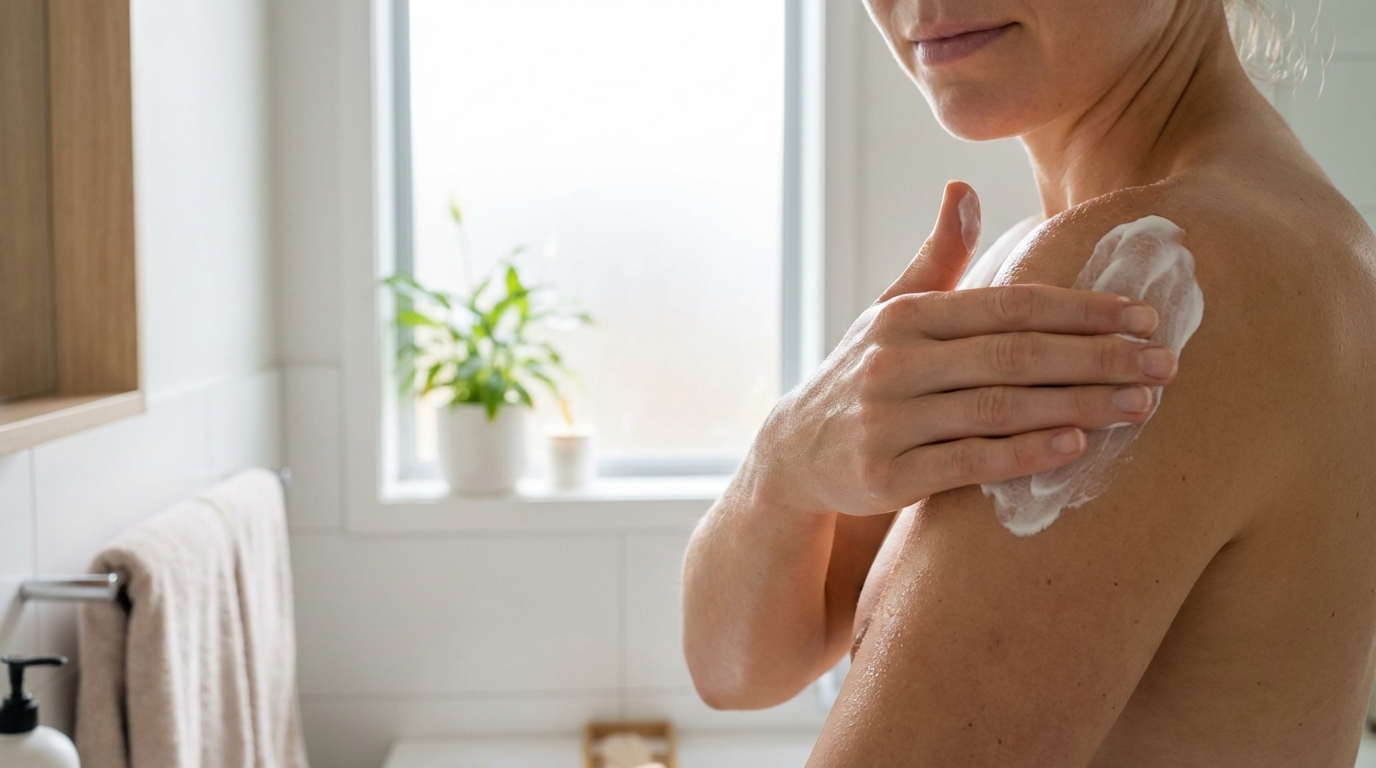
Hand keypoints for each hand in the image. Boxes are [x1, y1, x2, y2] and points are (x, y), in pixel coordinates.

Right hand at [746, 181, 1175, 516]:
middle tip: (1166, 363)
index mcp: (906, 316)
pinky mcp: (886, 475)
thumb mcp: (890, 312)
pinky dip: (1026, 453)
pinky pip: (969, 462)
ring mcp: (887, 420)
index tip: (1144, 316)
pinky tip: (1077, 446)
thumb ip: (937, 257)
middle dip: (1098, 357)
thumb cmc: (862, 376)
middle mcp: (893, 362)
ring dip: (1080, 405)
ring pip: (1000, 408)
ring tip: (1142, 406)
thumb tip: (963, 187)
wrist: (793, 454)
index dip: (1081, 309)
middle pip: (1015, 355)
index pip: (1009, 305)